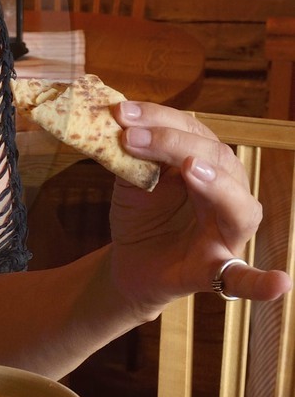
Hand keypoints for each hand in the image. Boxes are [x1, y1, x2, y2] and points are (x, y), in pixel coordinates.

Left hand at [107, 103, 291, 311]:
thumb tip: (118, 122)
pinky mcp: (217, 271)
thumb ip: (133, 156)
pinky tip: (280, 282)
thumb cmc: (141, 216)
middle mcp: (227, 195)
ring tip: (192, 168)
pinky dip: (263, 282)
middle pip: (219, 160)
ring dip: (217, 184)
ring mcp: (227, 234)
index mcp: (208, 167)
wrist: (130, 262)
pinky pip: (244, 278)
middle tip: (134, 137)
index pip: (195, 133)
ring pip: (239, 206)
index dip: (161, 119)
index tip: (123, 113)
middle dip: (176, 143)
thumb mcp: (133, 180)